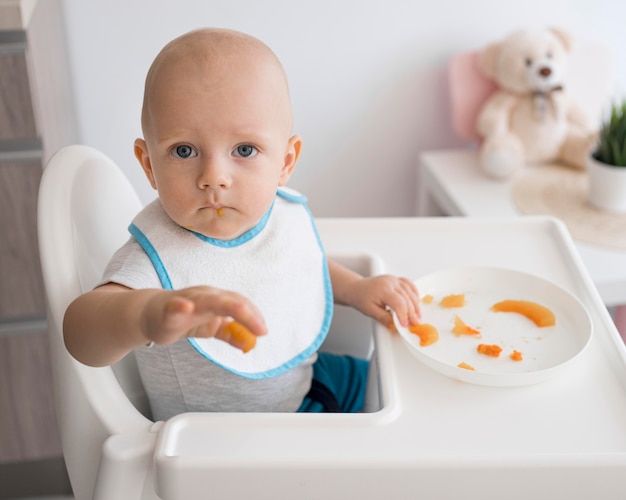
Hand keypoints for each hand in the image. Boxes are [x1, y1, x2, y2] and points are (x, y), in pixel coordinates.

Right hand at [141, 286, 266, 350]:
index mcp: (217, 299)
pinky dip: (180, 305)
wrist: (150, 314)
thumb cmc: (184, 317)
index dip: (253, 316)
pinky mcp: (167, 310)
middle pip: (228, 300)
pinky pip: (174, 306)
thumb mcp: (211, 327)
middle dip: (246, 312)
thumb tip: (250, 344)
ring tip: (240, 309)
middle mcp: (205, 296)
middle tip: (260, 329)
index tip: (263, 331)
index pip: (239, 303)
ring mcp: (186, 300)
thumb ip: (230, 333)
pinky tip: (186, 307)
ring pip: (206, 300)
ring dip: (224, 303)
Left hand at [339, 275, 420, 330]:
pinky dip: (414, 293)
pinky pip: (409, 285)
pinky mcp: (396, 280)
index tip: (405, 325)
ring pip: (410, 291)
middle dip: (412, 313)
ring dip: (415, 304)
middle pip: (406, 298)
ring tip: (417, 316)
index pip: (399, 303)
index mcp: (383, 289)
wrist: (356, 288)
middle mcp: (390, 282)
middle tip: (414, 323)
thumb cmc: (361, 297)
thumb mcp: (370, 311)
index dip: (404, 315)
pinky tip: (416, 302)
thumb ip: (384, 318)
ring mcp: (394, 280)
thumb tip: (395, 326)